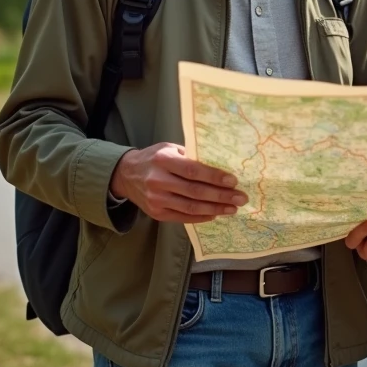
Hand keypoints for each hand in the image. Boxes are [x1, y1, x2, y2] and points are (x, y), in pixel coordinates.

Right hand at [109, 143, 246, 223]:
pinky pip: (183, 217)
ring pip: (191, 207)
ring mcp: (157, 200)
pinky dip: (202, 217)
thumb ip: (190, 156)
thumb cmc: (154, 158)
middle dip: (221, 196)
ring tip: (232, 208)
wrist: (126, 175)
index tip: (233, 181)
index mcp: (163, 160)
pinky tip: (215, 214)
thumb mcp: (169, 148)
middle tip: (240, 198)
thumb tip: (219, 165)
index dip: (214, 177)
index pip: (193, 171)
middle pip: (195, 191)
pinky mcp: (156, 213)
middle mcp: (158, 181)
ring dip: (215, 209)